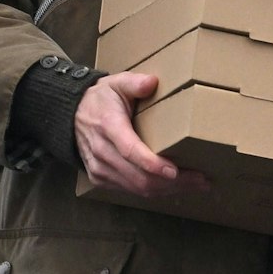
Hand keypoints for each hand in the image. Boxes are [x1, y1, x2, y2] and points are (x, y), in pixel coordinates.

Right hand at [75, 71, 210, 198]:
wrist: (71, 115)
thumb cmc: (101, 99)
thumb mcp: (115, 83)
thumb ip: (134, 82)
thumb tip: (152, 82)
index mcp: (108, 126)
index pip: (130, 150)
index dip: (152, 164)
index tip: (175, 171)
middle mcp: (101, 151)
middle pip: (139, 176)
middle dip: (173, 182)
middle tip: (201, 180)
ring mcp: (100, 168)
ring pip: (137, 188)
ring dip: (167, 190)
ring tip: (195, 185)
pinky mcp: (100, 178)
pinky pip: (130, 190)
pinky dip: (154, 191)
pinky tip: (173, 186)